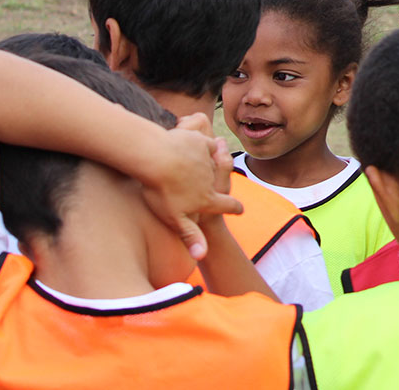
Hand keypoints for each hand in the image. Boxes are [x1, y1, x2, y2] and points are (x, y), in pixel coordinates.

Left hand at [140, 127, 243, 259]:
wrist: (158, 156)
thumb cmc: (162, 190)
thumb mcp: (175, 218)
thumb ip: (191, 236)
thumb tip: (202, 257)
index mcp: (208, 198)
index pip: (228, 205)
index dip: (235, 209)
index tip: (240, 210)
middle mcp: (212, 178)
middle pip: (219, 182)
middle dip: (220, 182)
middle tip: (222, 181)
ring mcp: (206, 159)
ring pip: (214, 162)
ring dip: (212, 162)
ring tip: (206, 163)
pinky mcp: (199, 142)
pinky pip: (207, 143)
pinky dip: (205, 144)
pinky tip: (196, 144)